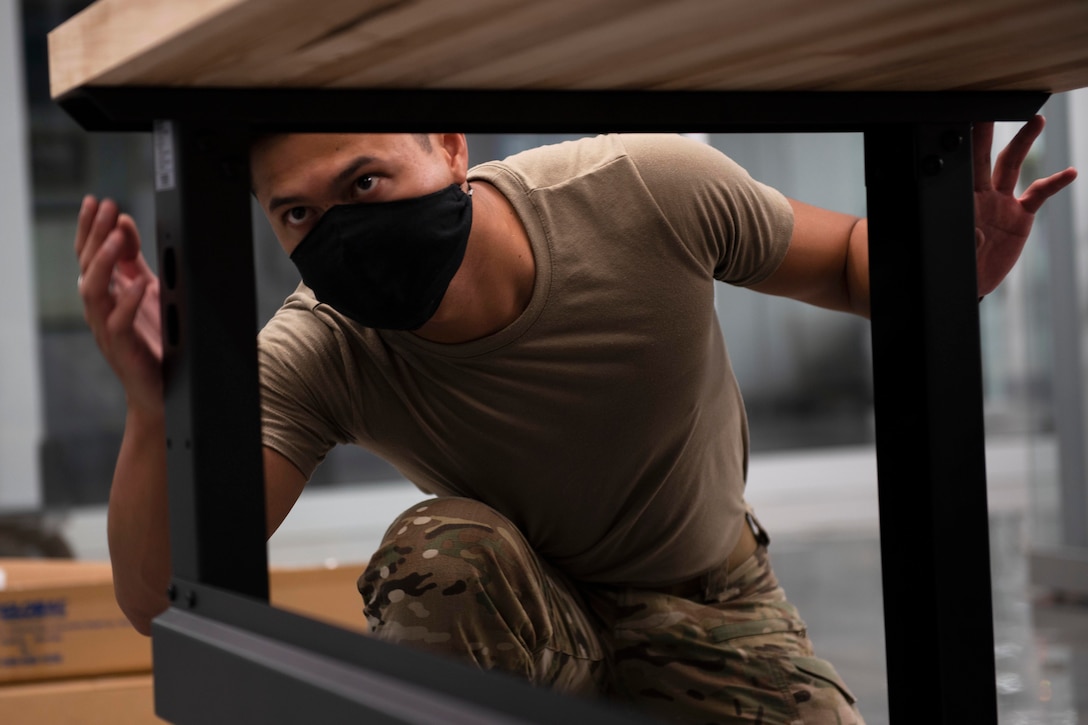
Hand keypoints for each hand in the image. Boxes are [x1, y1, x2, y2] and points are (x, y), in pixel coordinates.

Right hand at [76, 196, 163, 416]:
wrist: (162, 388)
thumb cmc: (153, 340)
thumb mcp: (145, 292)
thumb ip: (134, 260)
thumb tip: (123, 222)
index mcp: (104, 294)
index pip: (89, 255)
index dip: (89, 227)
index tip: (95, 200)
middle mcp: (100, 309)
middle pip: (87, 266)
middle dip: (95, 234)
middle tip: (105, 207)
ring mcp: (107, 329)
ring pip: (94, 292)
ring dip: (105, 262)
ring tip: (116, 238)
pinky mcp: (123, 348)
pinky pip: (118, 323)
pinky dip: (127, 301)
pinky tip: (138, 284)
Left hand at [973, 116, 1076, 296]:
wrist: (971, 283)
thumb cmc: (956, 266)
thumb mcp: (955, 255)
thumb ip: (967, 242)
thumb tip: (977, 231)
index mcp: (960, 202)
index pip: (960, 168)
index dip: (963, 148)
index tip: (964, 123)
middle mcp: (980, 196)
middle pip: (983, 157)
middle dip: (986, 133)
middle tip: (990, 106)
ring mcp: (1001, 203)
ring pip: (1012, 166)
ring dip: (1024, 142)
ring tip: (1037, 120)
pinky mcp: (1020, 216)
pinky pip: (1038, 194)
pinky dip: (1054, 183)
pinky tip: (1070, 172)